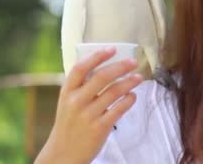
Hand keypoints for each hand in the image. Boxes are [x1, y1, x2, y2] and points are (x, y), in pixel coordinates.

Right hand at [35, 47, 142, 163]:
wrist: (63, 154)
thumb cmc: (69, 124)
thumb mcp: (67, 103)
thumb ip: (81, 87)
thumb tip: (105, 66)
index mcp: (66, 92)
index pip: (80, 68)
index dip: (97, 56)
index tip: (112, 49)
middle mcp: (76, 102)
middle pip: (102, 77)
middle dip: (121, 66)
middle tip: (133, 62)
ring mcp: (88, 115)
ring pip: (114, 92)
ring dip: (129, 82)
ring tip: (139, 77)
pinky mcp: (100, 127)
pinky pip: (119, 109)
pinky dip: (129, 100)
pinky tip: (133, 95)